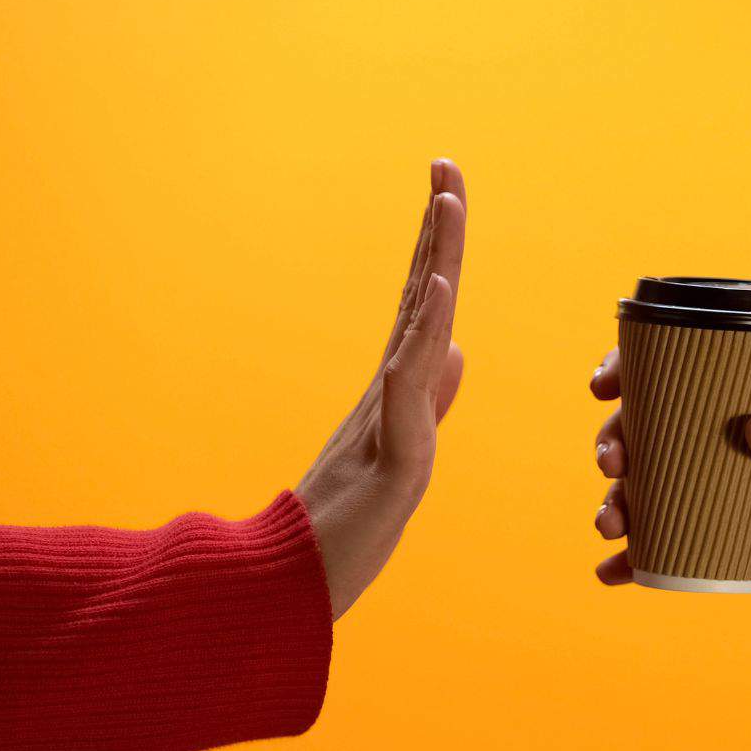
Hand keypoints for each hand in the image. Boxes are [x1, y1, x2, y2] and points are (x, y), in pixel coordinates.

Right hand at [297, 159, 466, 619]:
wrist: (293, 586)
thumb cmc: (344, 525)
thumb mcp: (404, 452)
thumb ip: (427, 399)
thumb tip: (457, 350)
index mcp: (396, 389)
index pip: (423, 303)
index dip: (437, 246)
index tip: (447, 190)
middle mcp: (389, 390)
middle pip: (419, 294)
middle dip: (437, 228)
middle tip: (446, 163)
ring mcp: (387, 418)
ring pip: (417, 324)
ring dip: (434, 259)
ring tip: (447, 200)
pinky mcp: (390, 454)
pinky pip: (407, 384)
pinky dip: (422, 333)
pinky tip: (436, 291)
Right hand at [589, 349, 750, 602]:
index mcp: (740, 400)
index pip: (672, 374)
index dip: (627, 372)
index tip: (604, 385)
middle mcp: (715, 441)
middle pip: (642, 434)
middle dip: (612, 445)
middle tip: (613, 466)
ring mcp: (712, 489)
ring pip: (644, 491)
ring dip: (614, 505)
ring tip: (611, 527)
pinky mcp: (718, 536)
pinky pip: (664, 547)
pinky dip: (633, 562)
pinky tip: (611, 574)